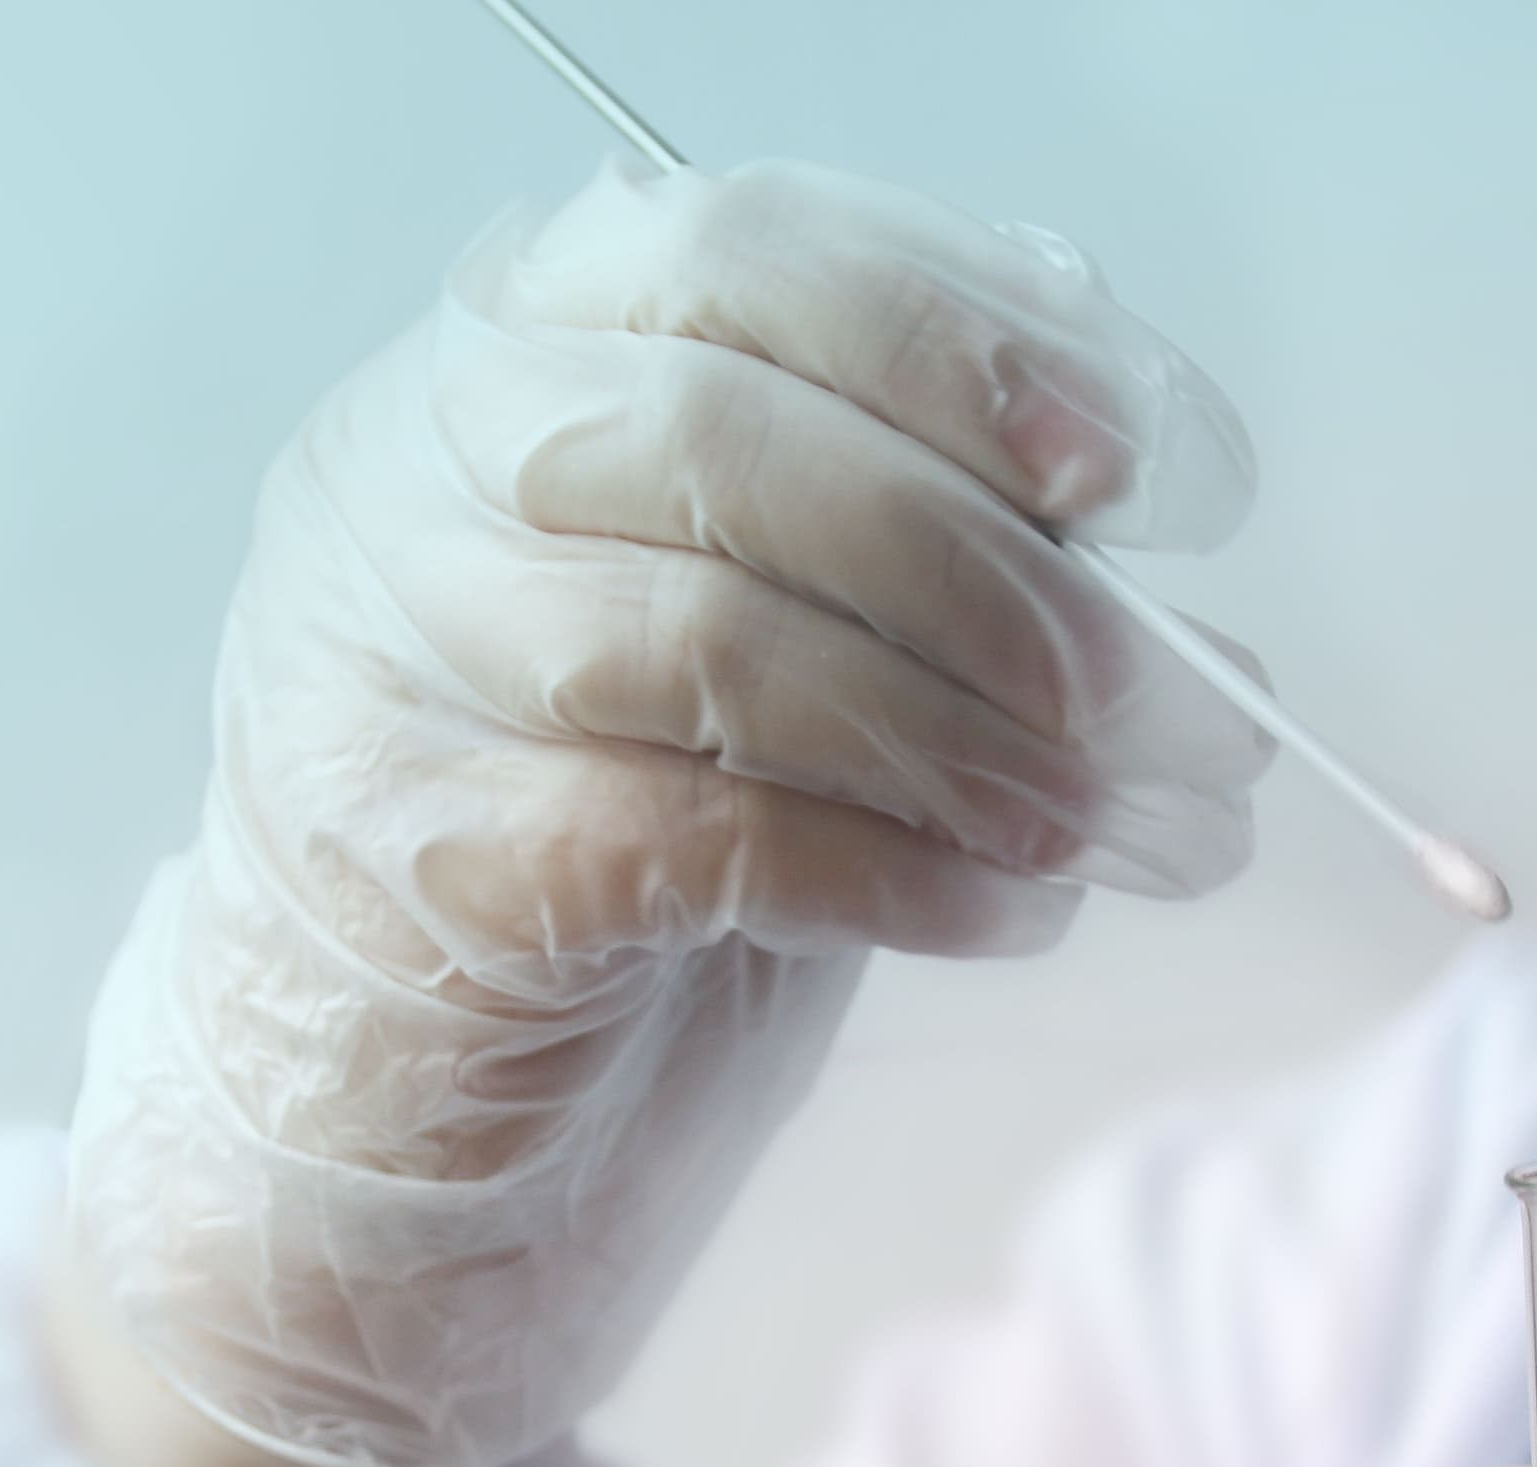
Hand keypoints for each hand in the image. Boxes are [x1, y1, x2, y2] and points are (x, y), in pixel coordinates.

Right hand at [62, 158, 1269, 1466]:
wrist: (377, 1141)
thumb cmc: (596, 873)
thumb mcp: (769, 655)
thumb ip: (915, 536)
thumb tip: (1157, 513)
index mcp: (506, 360)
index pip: (735, 255)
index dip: (961, 335)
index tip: (1133, 459)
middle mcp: (410, 478)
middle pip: (728, 433)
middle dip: (988, 563)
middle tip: (1158, 690)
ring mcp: (388, 670)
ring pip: (715, 633)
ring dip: (965, 738)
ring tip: (1103, 828)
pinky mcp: (426, 866)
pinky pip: (697, 834)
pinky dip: (893, 873)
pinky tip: (999, 915)